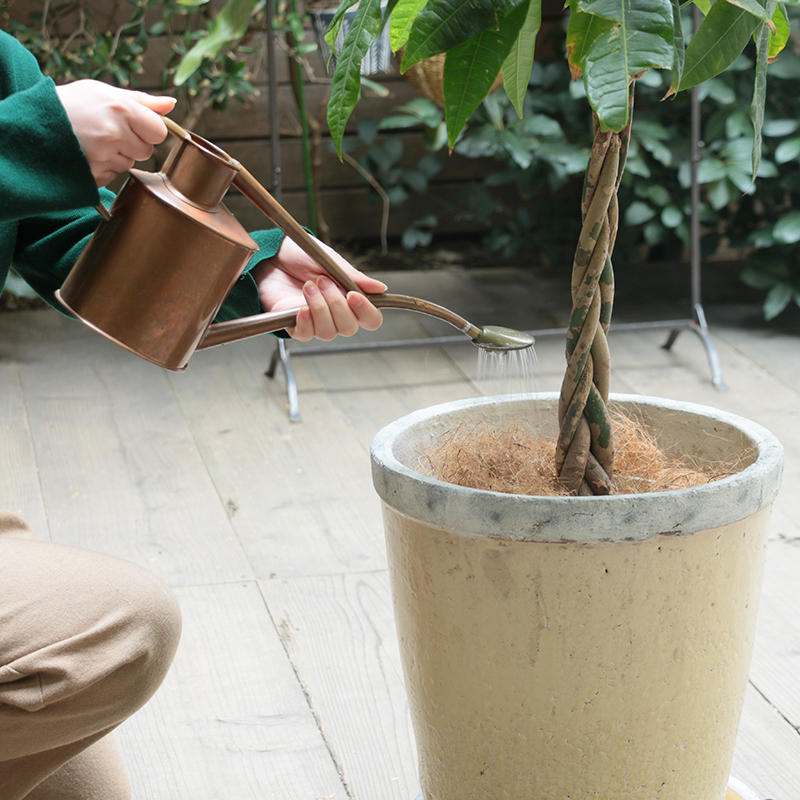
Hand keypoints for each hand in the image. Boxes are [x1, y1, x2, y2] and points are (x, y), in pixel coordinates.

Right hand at [55, 79, 176, 186]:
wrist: (35, 123)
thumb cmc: (73, 103)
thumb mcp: (104, 92)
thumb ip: (142, 101)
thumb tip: (171, 104)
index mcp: (121, 109)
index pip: (159, 132)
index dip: (149, 130)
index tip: (134, 125)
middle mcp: (113, 133)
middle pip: (146, 151)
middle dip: (133, 143)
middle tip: (109, 131)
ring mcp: (103, 156)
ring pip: (130, 164)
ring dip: (118, 156)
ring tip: (94, 141)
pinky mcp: (94, 174)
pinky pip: (114, 175)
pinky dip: (105, 167)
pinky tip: (88, 154)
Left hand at [252, 236, 385, 341]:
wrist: (271, 256)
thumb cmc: (301, 257)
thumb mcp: (330, 260)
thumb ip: (354, 277)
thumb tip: (381, 288)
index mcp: (350, 299)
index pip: (371, 318)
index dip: (366, 311)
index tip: (354, 295)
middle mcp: (336, 314)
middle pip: (350, 328)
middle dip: (336, 304)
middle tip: (322, 281)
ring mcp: (316, 321)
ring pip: (329, 332)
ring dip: (319, 308)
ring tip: (308, 286)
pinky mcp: (296, 326)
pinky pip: (307, 334)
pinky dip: (306, 321)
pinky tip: (300, 307)